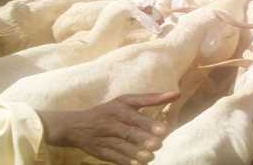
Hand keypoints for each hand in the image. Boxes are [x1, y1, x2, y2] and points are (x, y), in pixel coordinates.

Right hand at [39, 92, 179, 164]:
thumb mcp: (126, 101)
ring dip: (136, 152)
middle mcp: (111, 123)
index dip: (148, 123)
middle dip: (143, 138)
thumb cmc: (109, 111)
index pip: (135, 116)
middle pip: (128, 132)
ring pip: (121, 146)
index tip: (164, 130)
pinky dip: (125, 161)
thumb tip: (176, 94)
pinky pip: (113, 157)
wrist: (76, 126)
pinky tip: (138, 164)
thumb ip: (151, 98)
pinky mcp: (100, 152)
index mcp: (119, 109)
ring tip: (150, 156)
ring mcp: (104, 138)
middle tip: (158, 144)